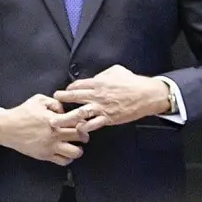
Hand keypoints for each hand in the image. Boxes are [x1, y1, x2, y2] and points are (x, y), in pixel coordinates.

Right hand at [0, 94, 87, 165]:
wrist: (6, 128)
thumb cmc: (21, 114)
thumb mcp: (38, 100)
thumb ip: (55, 102)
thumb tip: (64, 110)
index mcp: (54, 119)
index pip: (78, 119)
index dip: (84, 118)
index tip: (84, 118)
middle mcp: (54, 134)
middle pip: (81, 136)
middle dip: (84, 134)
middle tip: (81, 132)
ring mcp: (50, 146)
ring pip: (75, 152)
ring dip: (78, 148)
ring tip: (75, 144)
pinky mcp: (45, 155)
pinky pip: (64, 161)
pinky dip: (68, 158)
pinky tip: (65, 152)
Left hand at [54, 65, 171, 130]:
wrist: (147, 95)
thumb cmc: (133, 82)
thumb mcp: (116, 71)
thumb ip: (102, 74)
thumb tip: (95, 76)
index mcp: (98, 83)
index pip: (76, 85)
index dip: (68, 89)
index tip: (64, 92)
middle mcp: (96, 95)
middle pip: (73, 97)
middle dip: (61, 100)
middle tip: (53, 103)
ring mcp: (101, 108)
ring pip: (79, 113)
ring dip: (65, 118)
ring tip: (55, 121)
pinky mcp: (108, 119)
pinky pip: (92, 125)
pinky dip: (83, 128)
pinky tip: (77, 130)